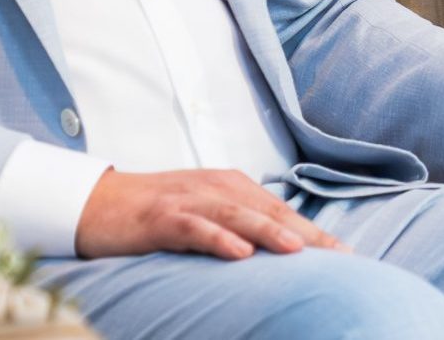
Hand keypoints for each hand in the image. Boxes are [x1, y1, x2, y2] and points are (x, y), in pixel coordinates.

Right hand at [74, 168, 345, 260]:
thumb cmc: (156, 215)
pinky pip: (193, 228)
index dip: (315, 233)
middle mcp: (215, 187)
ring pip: (235, 215)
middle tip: (340, 258)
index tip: (347, 257)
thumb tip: (280, 252)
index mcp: (231, 187)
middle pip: (268, 211)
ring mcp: (187, 201)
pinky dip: (217, 238)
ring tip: (298, 251)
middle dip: (306, 234)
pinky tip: (238, 254)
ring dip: (268, 231)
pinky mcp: (160, 218)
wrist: (96, 204)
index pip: (282, 211)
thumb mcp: (205, 215)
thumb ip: (239, 225)